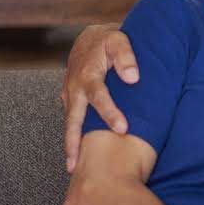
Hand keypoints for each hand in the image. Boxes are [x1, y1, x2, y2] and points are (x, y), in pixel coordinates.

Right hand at [61, 23, 138, 172]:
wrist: (89, 38)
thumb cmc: (108, 40)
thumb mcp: (118, 40)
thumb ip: (126, 56)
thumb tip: (133, 78)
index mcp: (88, 75)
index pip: (99, 97)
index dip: (110, 113)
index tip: (123, 128)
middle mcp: (75, 88)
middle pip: (74, 119)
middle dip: (75, 142)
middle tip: (78, 164)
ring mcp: (70, 95)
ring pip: (70, 122)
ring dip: (71, 144)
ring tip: (74, 167)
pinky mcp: (71, 100)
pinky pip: (72, 120)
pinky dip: (73, 137)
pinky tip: (79, 154)